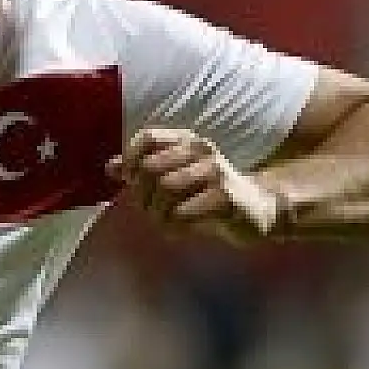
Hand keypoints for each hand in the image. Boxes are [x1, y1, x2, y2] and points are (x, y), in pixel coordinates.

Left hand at [106, 128, 284, 245]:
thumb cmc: (210, 193)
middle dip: (142, 194)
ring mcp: (216, 173)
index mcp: (187, 141)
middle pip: (151, 168)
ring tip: (164, 222)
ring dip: (157, 213)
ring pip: (165, 189)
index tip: (131, 180)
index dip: (131, 159)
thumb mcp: (178, 176)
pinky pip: (183, 212)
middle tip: (150, 210)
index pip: (148, 137)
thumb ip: (144, 170)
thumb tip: (109, 167)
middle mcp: (202, 151)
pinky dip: (173, 226)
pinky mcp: (226, 198)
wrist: (259, 209)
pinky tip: (180, 230)